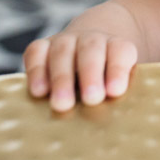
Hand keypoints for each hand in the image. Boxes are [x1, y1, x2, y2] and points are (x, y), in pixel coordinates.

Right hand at [23, 31, 138, 111]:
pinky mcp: (41, 47)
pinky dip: (36, 71)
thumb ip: (120, 94)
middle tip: (92, 99)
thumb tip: (123, 119)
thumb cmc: (107, 79)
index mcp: (117, 47)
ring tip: (61, 104)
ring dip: (62, 78)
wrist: (89, 53)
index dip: (118, 69)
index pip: (121, 51)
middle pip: (92, 49)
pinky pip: (36, 52)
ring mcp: (65, 41)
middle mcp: (91, 40)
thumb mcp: (120, 84)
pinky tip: (38, 92)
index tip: (115, 91)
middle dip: (90, 74)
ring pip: (63, 51)